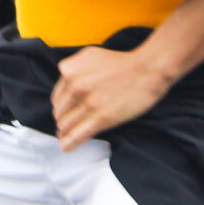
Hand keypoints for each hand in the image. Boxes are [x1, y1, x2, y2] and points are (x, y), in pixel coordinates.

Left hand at [52, 46, 172, 149]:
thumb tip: (66, 85)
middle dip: (63, 121)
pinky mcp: (100, 118)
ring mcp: (87, 103)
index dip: (61, 108)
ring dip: (65, 133)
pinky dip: (69, 144)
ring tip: (66, 138)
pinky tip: (66, 147)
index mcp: (70, 70)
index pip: (56, 98)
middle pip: (60, 113)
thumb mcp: (90, 57)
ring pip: (66, 126)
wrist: (147, 70)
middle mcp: (74, 85)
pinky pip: (77, 135)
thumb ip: (74, 70)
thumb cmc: (123, 63)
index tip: (65, 114)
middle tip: (68, 126)